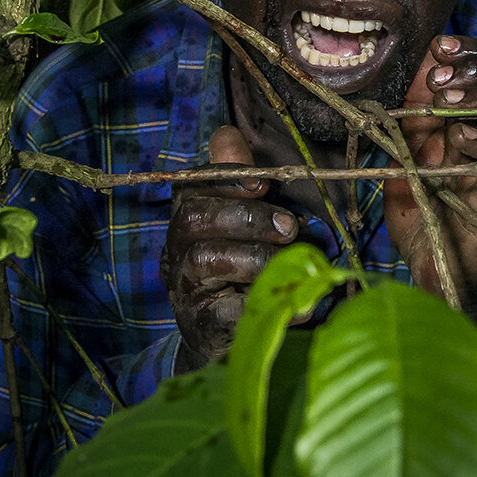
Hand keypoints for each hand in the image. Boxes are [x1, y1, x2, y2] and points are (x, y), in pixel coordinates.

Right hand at [161, 126, 297, 370]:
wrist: (229, 342)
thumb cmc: (242, 272)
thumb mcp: (244, 223)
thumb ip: (236, 181)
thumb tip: (227, 135)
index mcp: (187, 223)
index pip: (190, 187)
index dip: (225, 179)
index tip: (264, 182)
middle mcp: (176, 254)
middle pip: (192, 219)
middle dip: (246, 216)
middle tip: (290, 228)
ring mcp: (186, 292)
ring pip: (205, 258)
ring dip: (258, 256)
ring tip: (294, 263)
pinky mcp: (203, 328)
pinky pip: (225, 310)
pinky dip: (265, 301)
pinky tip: (300, 304)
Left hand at [383, 35, 476, 322]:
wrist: (428, 260)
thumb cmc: (419, 200)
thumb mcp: (405, 143)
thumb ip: (414, 105)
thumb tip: (422, 59)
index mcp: (474, 113)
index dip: (470, 50)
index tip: (440, 46)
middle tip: (438, 81)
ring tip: (445, 105)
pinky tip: (461, 138)